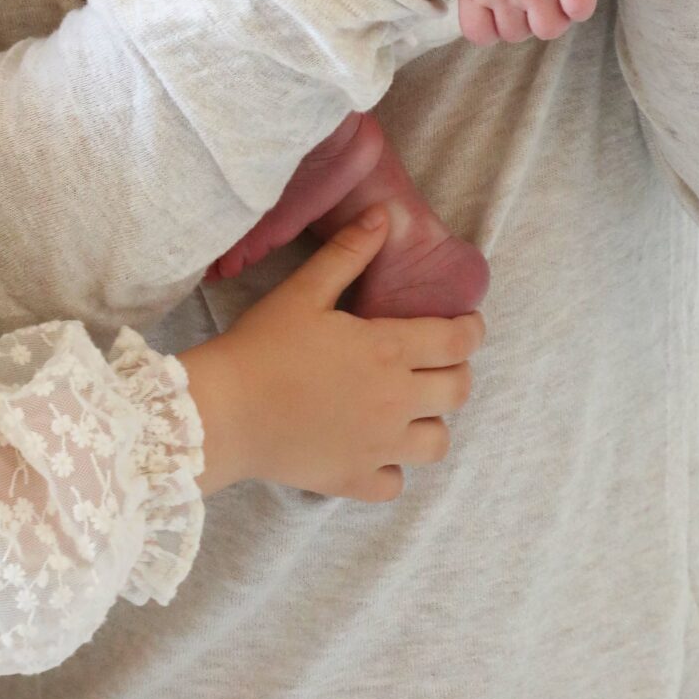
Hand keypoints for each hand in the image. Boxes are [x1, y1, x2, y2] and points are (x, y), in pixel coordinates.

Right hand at [178, 209, 483, 500]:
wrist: (225, 411)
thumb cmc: (262, 345)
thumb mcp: (304, 290)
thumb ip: (348, 252)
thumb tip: (383, 216)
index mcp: (387, 350)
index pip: (457, 342)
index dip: (472, 329)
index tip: (469, 324)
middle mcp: (395, 401)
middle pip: (458, 391)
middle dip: (457, 371)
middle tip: (438, 361)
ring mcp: (379, 447)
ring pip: (437, 443)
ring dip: (431, 421)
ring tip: (409, 408)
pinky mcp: (355, 480)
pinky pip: (396, 483)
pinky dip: (392, 468)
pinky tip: (373, 449)